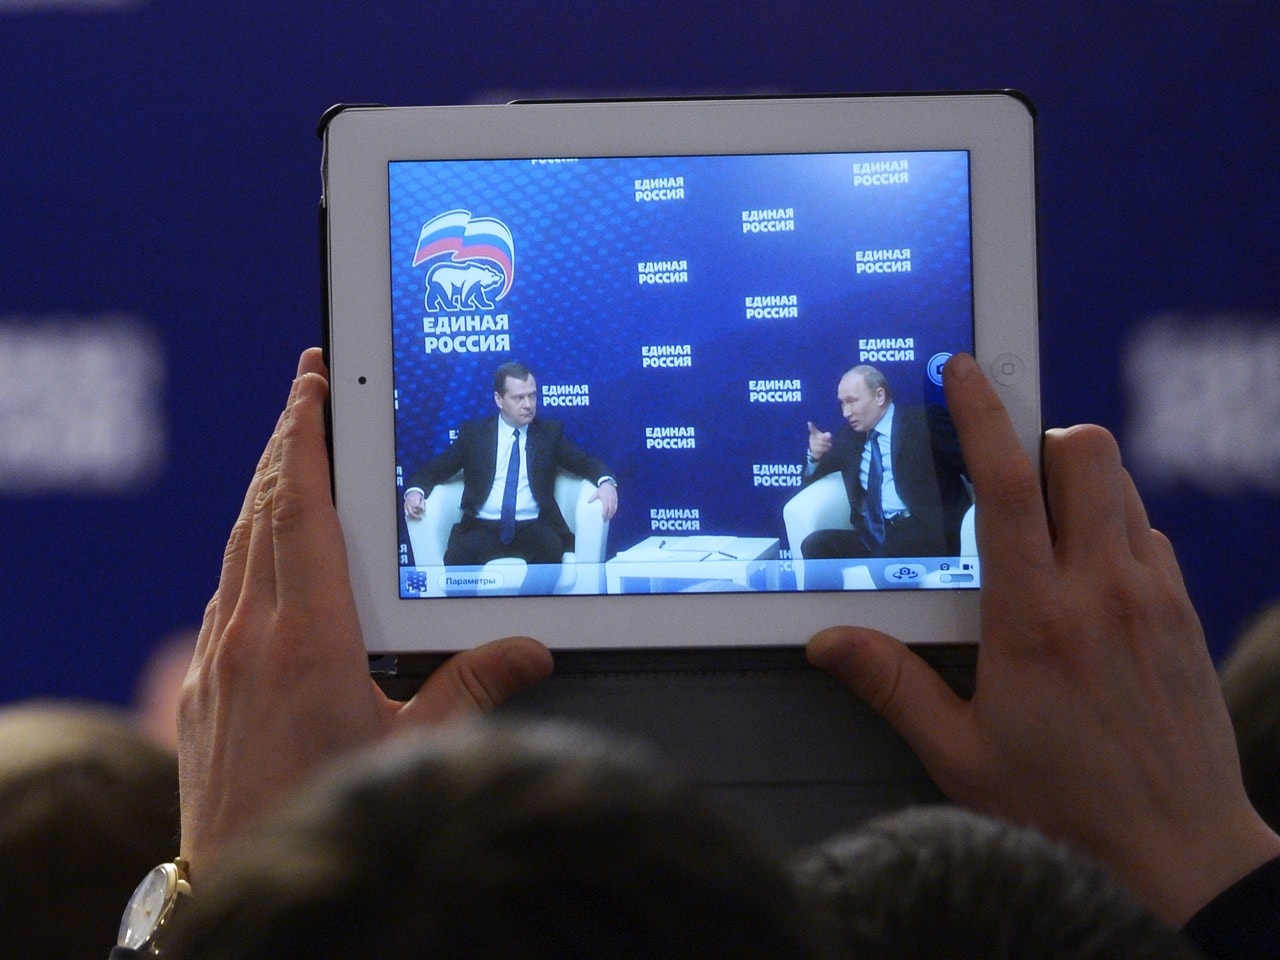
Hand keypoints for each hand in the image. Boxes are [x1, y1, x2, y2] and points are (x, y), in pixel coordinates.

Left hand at [178, 348, 552, 877]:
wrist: (240, 872)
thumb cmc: (325, 809)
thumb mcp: (412, 750)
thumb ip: (472, 689)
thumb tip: (532, 651)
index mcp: (309, 637)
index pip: (300, 509)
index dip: (303, 437)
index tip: (310, 385)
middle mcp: (252, 633)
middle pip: (263, 510)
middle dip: (285, 440)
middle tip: (307, 390)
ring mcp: (218, 656)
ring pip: (238, 546)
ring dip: (265, 490)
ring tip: (291, 450)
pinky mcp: (201, 681)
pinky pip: (225, 590)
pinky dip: (248, 547)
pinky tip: (267, 550)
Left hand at [589, 480, 617, 520]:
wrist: (609, 483)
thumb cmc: (602, 489)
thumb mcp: (596, 493)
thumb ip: (592, 498)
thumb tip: (588, 502)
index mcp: (605, 499)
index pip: (605, 509)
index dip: (605, 514)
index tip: (603, 518)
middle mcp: (610, 500)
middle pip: (610, 510)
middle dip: (608, 516)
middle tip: (606, 520)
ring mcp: (614, 500)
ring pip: (614, 509)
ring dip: (612, 514)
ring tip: (609, 518)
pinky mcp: (616, 499)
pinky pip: (616, 506)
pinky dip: (614, 510)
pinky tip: (613, 513)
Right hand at [808, 352, 1279, 925]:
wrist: (1179, 852)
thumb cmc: (1065, 807)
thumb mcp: (960, 755)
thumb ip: (892, 687)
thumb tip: (828, 643)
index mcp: (1035, 616)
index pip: (1010, 485)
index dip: (983, 416)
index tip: (964, 373)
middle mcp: (1101, 590)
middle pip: (1086, 453)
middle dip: (1042, 437)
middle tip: (1007, 474)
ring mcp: (1152, 596)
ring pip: (1124, 482)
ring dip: (1080, 478)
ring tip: (1043, 521)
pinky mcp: (1182, 614)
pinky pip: (1148, 532)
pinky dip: (1114, 525)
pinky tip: (1087, 574)